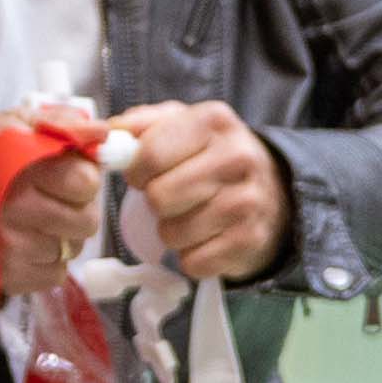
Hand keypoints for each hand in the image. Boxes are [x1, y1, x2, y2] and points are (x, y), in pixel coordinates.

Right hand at [0, 106, 109, 305]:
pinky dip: (48, 261)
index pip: (86, 182)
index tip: (69, 174)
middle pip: (86, 221)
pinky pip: (55, 273)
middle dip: (78, 209)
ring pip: (72, 249)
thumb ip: (62, 123)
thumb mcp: (16, 125)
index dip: (84, 177)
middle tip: (56, 200)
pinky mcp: (12, 276)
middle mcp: (19, 212)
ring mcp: (15, 248)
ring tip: (37, 221)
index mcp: (26, 171)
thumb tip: (102, 132)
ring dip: (63, 236)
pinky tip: (29, 244)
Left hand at [101, 98, 286, 284]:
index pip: (149, 154)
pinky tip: (206, 238)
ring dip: (172, 231)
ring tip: (190, 217)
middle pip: (158, 197)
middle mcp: (236, 157)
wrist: (274, 192)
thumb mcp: (182, 125)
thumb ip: (141, 124)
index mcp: (213, 121)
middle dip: (155, 203)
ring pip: (172, 233)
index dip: (135, 172)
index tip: (143, 175)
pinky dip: (191, 256)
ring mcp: (247, 201)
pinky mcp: (250, 240)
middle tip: (170, 198)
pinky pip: (193, 261)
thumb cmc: (212, 157)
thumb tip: (107, 135)